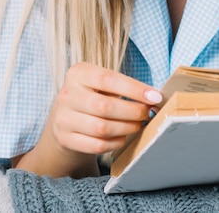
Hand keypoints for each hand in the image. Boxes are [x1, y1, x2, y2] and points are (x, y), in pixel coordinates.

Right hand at [12, 62, 162, 177]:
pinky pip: (96, 145)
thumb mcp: (102, 82)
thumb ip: (125, 86)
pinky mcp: (64, 139)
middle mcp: (67, 95)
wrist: (66, 116)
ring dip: (127, 127)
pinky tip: (123, 136)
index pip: (109, 79)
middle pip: (105, 106)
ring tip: (138, 124)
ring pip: (101, 128)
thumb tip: (154, 97)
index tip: (155, 96)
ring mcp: (63, 119)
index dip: (135, 89)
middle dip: (133, 111)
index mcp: (79, 73)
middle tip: (148, 113)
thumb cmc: (94, 94)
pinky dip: (115, 142)